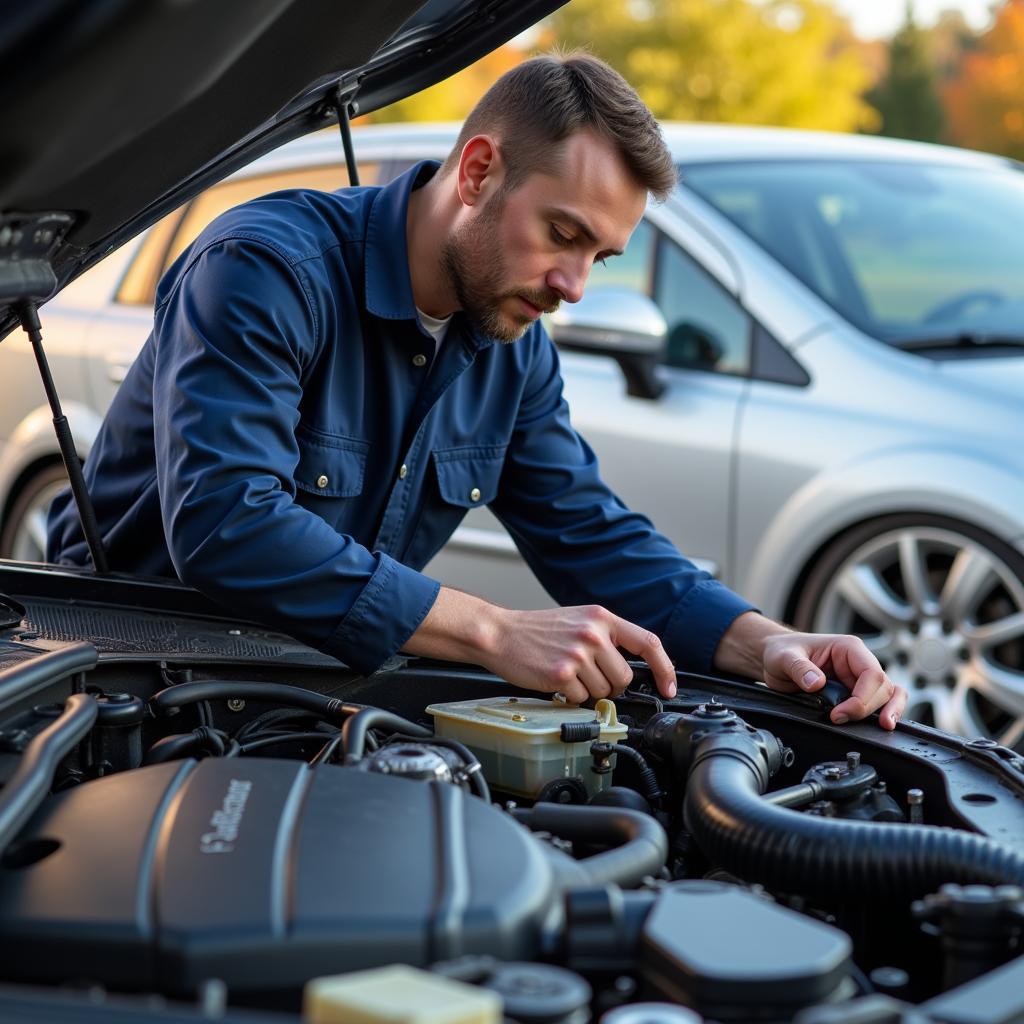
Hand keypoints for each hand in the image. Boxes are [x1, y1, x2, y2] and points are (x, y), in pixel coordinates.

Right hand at [482, 605, 677, 702]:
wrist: (500, 633)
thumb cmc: (537, 630)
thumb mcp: (579, 620)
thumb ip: (607, 637)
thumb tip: (634, 666)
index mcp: (601, 617)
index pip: (649, 643)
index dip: (665, 669)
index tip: (669, 687)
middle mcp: (593, 633)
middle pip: (625, 677)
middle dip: (611, 684)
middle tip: (589, 675)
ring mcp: (578, 654)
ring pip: (604, 691)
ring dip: (588, 690)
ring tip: (568, 672)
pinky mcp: (562, 674)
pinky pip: (581, 699)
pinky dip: (570, 696)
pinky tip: (556, 679)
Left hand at [761, 630, 906, 728]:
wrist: (774, 658)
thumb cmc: (782, 651)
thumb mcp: (784, 657)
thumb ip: (799, 668)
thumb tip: (816, 683)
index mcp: (848, 648)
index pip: (872, 674)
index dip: (862, 698)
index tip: (838, 714)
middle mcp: (859, 661)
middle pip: (883, 687)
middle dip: (867, 708)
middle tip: (839, 720)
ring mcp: (858, 677)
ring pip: (888, 694)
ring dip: (888, 710)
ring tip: (885, 726)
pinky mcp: (855, 691)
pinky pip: (878, 702)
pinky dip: (881, 713)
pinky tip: (878, 726)